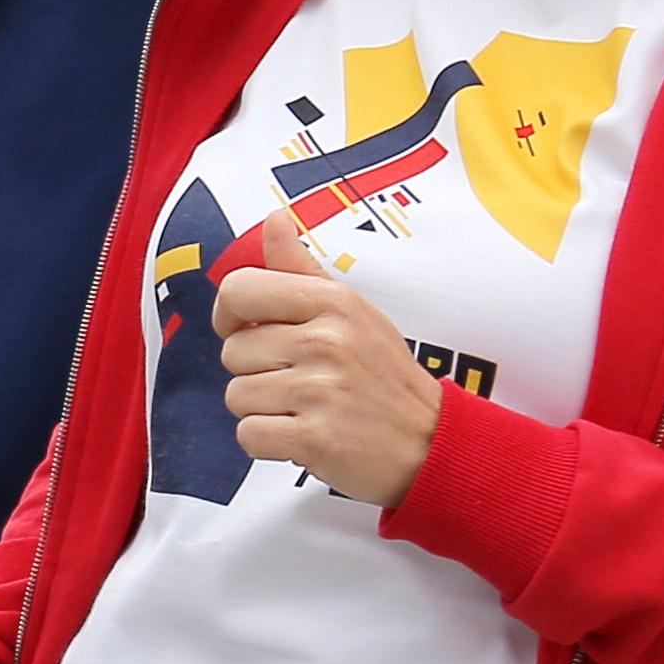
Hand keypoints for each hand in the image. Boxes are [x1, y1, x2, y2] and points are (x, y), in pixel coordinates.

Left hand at [217, 261, 441, 504]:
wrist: (433, 444)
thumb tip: (274, 218)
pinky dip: (268, 445)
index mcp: (333, 302)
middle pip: (232, 351)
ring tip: (309, 410)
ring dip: (264, 410)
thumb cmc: (382, 376)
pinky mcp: (316, 439)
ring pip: (236, 396)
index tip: (251, 332)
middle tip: (304, 383)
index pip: (237, 289)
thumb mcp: (353, 313)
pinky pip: (248, 435)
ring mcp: (322, 391)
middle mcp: (327, 341)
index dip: (230, 316)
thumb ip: (301, 269)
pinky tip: (306, 437)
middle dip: (256, 372)